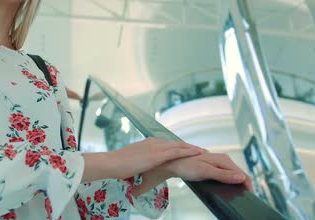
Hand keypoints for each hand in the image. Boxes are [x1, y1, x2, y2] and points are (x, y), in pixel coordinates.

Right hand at [84, 138, 202, 181]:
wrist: (111, 163)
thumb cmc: (118, 166)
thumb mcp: (133, 164)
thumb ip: (140, 164)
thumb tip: (141, 172)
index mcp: (147, 144)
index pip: (167, 145)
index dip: (179, 147)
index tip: (188, 150)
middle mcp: (153, 142)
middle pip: (175, 143)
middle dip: (188, 146)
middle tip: (200, 149)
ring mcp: (156, 147)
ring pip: (179, 146)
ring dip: (192, 148)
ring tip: (203, 151)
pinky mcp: (157, 154)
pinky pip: (177, 152)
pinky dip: (188, 151)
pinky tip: (197, 153)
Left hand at [158, 150, 253, 190]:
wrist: (174, 162)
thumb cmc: (188, 166)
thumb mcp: (206, 172)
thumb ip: (224, 175)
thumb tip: (241, 177)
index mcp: (224, 160)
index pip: (242, 173)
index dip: (248, 185)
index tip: (250, 196)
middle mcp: (224, 159)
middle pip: (239, 173)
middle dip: (244, 184)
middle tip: (245, 198)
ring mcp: (219, 162)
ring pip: (234, 174)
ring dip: (238, 183)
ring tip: (239, 194)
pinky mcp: (214, 166)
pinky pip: (227, 174)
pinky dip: (230, 181)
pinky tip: (229, 187)